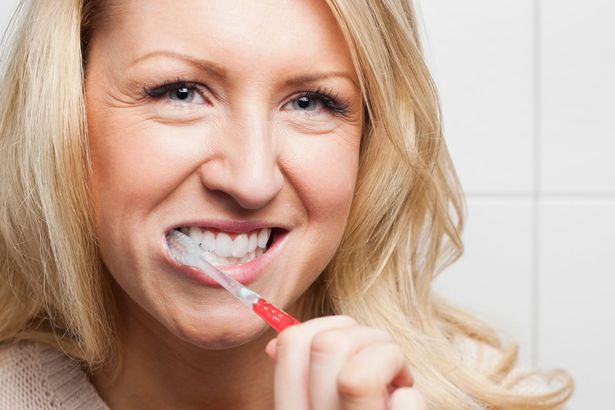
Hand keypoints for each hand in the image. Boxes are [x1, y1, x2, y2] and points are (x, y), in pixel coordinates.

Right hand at [265, 316, 427, 408]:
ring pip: (362, 370)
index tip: (348, 344)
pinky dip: (410, 396)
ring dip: (390, 362)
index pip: (292, 343)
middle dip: (367, 338)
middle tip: (381, 364)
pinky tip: (402, 406)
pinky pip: (405, 403)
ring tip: (395, 385)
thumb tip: (276, 343)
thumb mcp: (316, 406)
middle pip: (329, 345)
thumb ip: (302, 379)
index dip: (325, 326)